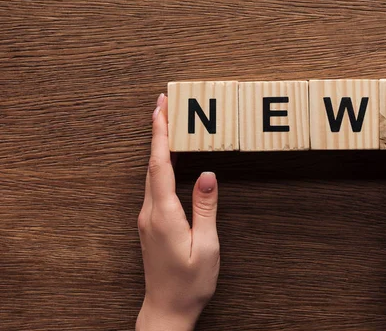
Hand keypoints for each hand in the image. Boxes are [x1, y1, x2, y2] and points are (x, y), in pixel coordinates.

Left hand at [136, 93, 219, 330]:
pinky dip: (161, 164)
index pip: (160, 165)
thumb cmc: (190, 282)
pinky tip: (168, 159)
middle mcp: (150, 212)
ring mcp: (148, 218)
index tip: (161, 109)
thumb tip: (208, 175)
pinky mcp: (151, 223)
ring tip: (169, 124)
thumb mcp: (207, 245)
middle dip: (158, 131)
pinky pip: (155, 185)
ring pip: (152, 173)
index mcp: (164, 214)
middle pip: (152, 163)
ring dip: (159, 147)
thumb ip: (206, 208)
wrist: (167, 309)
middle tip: (165, 105)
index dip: (160, 134)